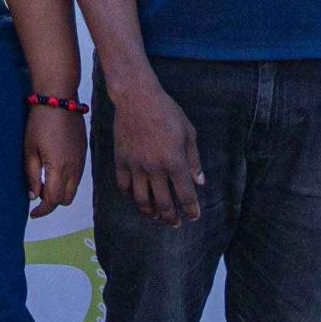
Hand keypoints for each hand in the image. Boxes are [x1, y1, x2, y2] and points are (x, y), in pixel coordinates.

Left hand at [24, 105, 85, 217]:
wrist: (59, 100)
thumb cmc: (40, 123)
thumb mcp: (29, 150)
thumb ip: (31, 175)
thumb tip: (33, 195)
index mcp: (59, 168)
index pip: (53, 200)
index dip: (42, 210)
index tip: (32, 213)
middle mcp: (74, 168)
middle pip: (65, 199)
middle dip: (52, 202)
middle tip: (37, 197)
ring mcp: (81, 161)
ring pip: (73, 189)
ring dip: (60, 192)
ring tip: (44, 184)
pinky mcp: (84, 154)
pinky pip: (78, 177)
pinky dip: (67, 181)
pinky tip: (54, 171)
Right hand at [111, 75, 202, 226]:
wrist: (137, 98)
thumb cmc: (167, 112)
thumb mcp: (189, 133)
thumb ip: (194, 160)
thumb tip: (199, 182)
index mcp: (175, 161)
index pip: (185, 195)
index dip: (191, 210)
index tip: (194, 217)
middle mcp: (155, 168)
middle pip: (163, 204)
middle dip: (171, 218)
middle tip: (175, 223)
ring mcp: (135, 166)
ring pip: (141, 200)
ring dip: (150, 213)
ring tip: (156, 217)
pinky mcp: (121, 160)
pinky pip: (124, 186)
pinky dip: (130, 197)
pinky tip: (137, 199)